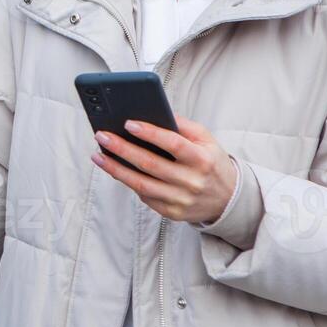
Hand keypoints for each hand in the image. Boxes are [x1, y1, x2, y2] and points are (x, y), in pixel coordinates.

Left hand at [91, 114, 237, 224]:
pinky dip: (128, 181)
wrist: (228, 199)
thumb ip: (183, 126)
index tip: (128, 123)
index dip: (151, 133)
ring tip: (98, 155)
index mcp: (202, 159)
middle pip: (150, 164)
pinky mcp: (172, 213)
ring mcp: (181, 200)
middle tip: (102, 136)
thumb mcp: (206, 140)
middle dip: (122, 149)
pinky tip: (114, 169)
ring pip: (141, 184)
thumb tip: (155, 113)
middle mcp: (192, 181)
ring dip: (115, 169)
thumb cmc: (211, 162)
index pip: (174, 144)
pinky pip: (144, 196)